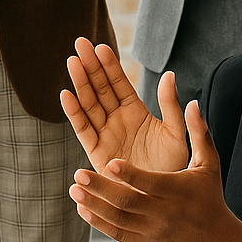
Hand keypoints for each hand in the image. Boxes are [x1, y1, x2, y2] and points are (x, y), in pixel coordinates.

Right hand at [60, 41, 189, 175]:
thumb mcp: (175, 133)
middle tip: (80, 43)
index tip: (100, 46)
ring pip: (89, 104)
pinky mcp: (96, 153)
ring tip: (72, 61)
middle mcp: (118, 120)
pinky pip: (83, 129)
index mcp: (136, 112)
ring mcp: (106, 135)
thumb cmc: (173, 166)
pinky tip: (66, 94)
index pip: (120, 83)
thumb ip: (170, 106)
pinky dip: (74, 113)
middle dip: (90, 66)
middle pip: (100, 88)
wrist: (162, 198)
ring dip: (80, 83)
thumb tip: (169, 74)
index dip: (110, 65)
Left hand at [69, 101, 241, 241]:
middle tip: (78, 173)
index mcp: (178, 191)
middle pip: (128, 202)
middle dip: (102, 189)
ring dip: (94, 205)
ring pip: (118, 219)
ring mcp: (151, 230)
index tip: (111, 162)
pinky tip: (82, 208)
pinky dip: (98, 222)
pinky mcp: (143, 241)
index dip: (131, 174)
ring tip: (74, 189)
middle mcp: (163, 212)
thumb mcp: (209, 161)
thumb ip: (198, 131)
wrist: (211, 235)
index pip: (152, 183)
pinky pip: (116, 233)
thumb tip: (192, 102)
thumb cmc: (208, 191)